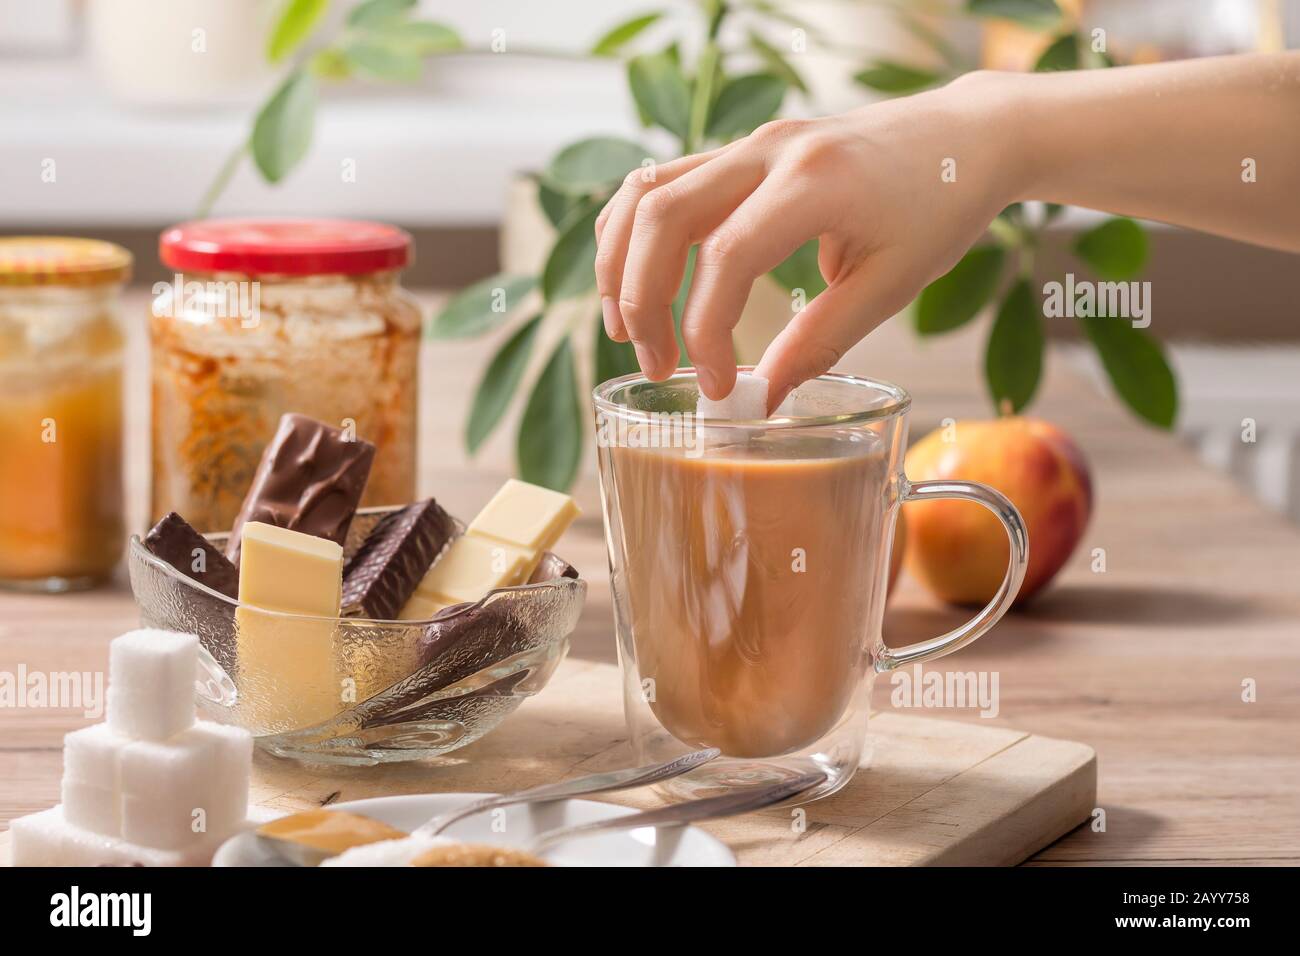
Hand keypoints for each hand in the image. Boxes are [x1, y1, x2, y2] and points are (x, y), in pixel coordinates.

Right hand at [594, 73, 1018, 408]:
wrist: (963, 138)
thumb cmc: (940, 205)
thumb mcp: (892, 284)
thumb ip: (821, 340)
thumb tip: (762, 398)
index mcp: (814, 181)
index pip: (725, 259)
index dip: (707, 331)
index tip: (716, 386)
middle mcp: (769, 149)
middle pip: (662, 216)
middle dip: (642, 300)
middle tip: (657, 366)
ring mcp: (749, 143)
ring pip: (646, 192)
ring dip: (622, 264)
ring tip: (629, 330)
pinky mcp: (742, 152)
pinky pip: (662, 182)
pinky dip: (636, 233)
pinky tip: (639, 282)